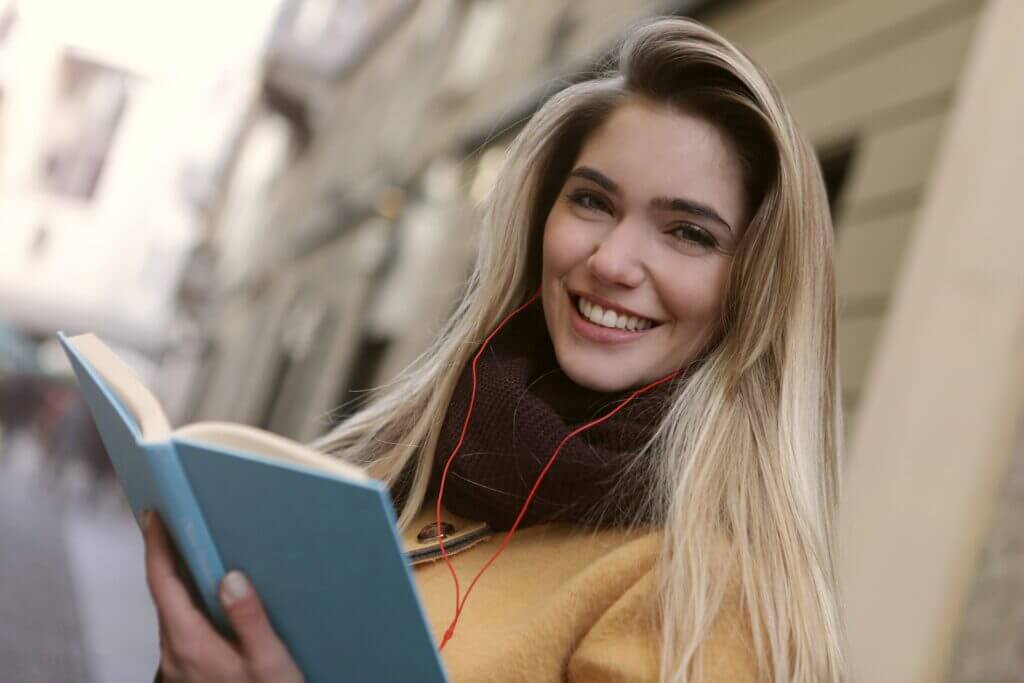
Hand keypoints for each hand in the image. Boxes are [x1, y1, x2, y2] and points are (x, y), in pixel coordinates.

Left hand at [141, 510, 304, 681]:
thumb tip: (231, 575)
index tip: (152, 514)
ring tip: (194, 552)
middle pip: (163, 595)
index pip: (162, 583)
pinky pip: (181, 630)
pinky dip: (188, 605)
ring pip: (172, 614)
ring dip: (178, 582)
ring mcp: (178, 669)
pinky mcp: (187, 675)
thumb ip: (251, 619)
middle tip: (172, 522)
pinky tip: (210, 600)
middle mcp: (175, 656)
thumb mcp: (270, 664)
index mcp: (190, 644)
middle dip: (166, 556)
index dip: (156, 545)